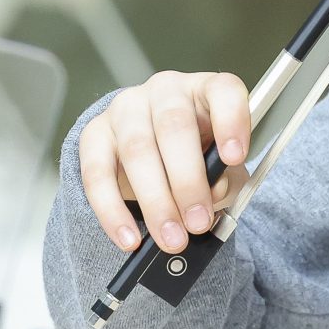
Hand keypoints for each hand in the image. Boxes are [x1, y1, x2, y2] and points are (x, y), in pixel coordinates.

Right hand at [76, 70, 251, 254]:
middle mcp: (164, 91)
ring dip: (155, 201)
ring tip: (171, 237)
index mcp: (204, 91)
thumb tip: (211, 194)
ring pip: (136, 150)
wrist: (155, 153)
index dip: (230, 121)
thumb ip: (225, 181)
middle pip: (173, 126)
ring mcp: (125, 109)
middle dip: (187, 181)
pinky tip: (129, 237)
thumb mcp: (221, 168)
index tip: (234, 157)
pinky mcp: (94, 134)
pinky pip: (97, 173)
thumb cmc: (197, 157)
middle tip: (197, 223)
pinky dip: (113, 211)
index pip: (222, 91)